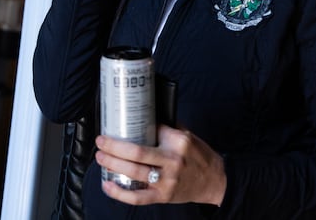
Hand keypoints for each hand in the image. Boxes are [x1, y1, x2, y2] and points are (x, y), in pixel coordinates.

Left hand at [95, 125, 225, 205]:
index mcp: (178, 142)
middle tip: (101, 141)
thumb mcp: (188, 136)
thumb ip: (168, 129)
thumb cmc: (199, 157)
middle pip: (136, 152)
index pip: (151, 130)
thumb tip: (145, 117)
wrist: (215, 181)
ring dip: (113, 163)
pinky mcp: (163, 196)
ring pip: (134, 172)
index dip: (133, 127)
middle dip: (114, 146)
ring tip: (100, 157)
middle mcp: (172, 161)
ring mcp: (167, 181)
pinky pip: (137, 197)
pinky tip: (107, 184)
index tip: (118, 124)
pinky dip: (119, 193)